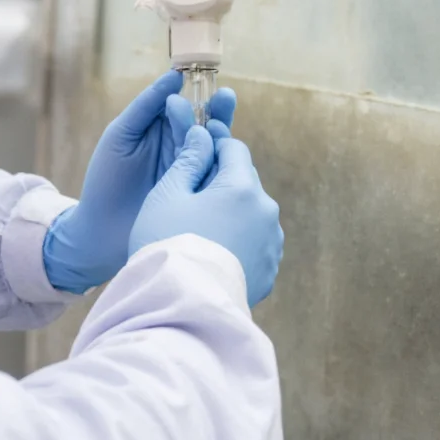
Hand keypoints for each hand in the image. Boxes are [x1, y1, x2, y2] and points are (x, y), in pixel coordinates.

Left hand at [43, 71, 236, 293]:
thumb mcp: (121, 136)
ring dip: (220, 136)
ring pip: (214, 148)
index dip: (197, 93)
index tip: (205, 80)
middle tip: (225, 99)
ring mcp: (192, 173)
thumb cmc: (106, 181)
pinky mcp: (199, 195)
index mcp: (160, 131)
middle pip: (205, 124)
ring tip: (218, 126)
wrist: (101, 232)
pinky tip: (221, 154)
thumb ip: (146, 106)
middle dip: (216, 110)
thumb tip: (174, 77)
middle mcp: (180, 150)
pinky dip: (221, 163)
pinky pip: (216, 174)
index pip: (185, 105)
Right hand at [129, 122, 283, 306]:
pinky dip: (238, 243)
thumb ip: (187, 160)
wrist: (181, 305)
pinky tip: (212, 255)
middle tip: (189, 199)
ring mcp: (272, 244)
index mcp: (242, 187)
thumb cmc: (167, 244)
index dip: (212, 148)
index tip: (193, 156)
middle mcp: (266, 212)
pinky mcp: (270, 271)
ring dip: (231, 215)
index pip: (234, 149)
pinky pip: (254, 244)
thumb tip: (202, 134)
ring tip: (199, 232)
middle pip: (244, 182)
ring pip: (251, 214)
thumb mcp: (167, 195)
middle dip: (221, 183)